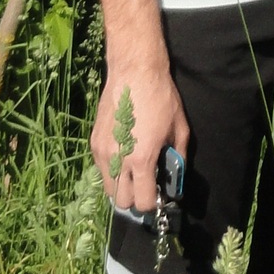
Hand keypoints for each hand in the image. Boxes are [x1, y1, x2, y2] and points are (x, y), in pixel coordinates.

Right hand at [91, 58, 189, 211]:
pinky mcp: (94, 142)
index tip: (157, 193)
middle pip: (121, 202)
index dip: (151, 202)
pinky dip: (111, 169)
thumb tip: (175, 178)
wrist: (135, 71)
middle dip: (134, 196)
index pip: (142, 202)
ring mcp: (102, 152)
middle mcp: (118, 160)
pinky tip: (123, 152)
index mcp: (142, 160)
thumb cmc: (161, 98)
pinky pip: (101, 169)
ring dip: (121, 185)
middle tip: (145, 182)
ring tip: (133, 169)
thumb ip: (178, 159)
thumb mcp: (179, 128)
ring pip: (108, 187)